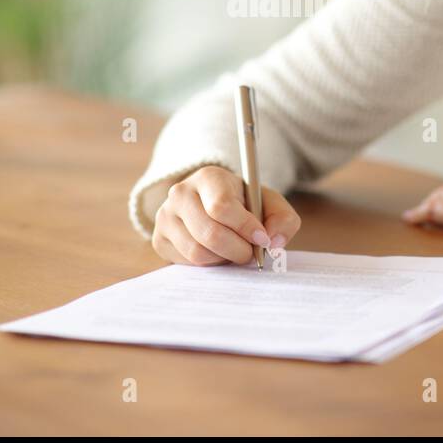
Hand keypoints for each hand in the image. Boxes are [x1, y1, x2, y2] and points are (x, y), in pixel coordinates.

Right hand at [152, 165, 300, 265]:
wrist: (213, 206)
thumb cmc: (245, 205)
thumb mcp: (269, 204)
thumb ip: (283, 220)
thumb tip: (273, 242)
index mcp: (208, 177)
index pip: (221, 207)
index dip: (245, 228)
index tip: (262, 239)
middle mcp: (180, 193)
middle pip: (210, 233)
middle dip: (238, 250)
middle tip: (250, 253)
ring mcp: (165, 216)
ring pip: (198, 252)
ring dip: (223, 259)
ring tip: (233, 250)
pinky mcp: (159, 239)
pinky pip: (186, 263)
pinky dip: (207, 265)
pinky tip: (216, 253)